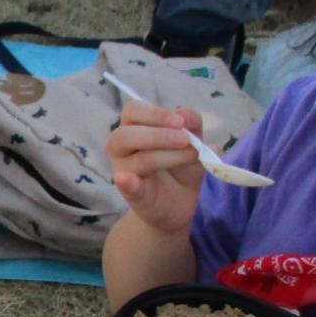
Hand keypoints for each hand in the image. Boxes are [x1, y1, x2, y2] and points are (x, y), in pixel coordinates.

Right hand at [107, 99, 206, 234]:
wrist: (179, 205)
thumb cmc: (180, 169)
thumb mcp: (193, 142)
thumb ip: (192, 125)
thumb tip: (184, 113)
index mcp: (134, 128)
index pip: (133, 111)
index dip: (155, 113)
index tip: (180, 121)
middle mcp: (122, 148)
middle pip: (127, 134)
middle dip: (159, 134)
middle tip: (186, 139)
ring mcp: (123, 172)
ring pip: (138, 158)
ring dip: (166, 155)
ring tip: (192, 155)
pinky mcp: (132, 195)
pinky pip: (127, 187)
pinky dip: (127, 182)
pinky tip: (125, 178)